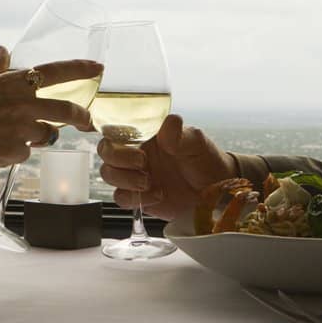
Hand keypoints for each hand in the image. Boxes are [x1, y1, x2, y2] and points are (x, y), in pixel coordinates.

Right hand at [0, 48, 101, 169]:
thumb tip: (4, 50)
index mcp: (14, 83)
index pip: (56, 72)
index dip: (80, 69)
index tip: (98, 68)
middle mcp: (23, 105)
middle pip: (66, 111)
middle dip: (82, 117)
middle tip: (86, 122)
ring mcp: (21, 131)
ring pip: (45, 135)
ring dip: (38, 136)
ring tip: (12, 134)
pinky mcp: (15, 153)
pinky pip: (26, 153)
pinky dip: (16, 151)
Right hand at [96, 113, 237, 219]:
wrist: (215, 191)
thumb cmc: (205, 159)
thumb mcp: (196, 143)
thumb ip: (180, 134)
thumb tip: (169, 123)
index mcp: (145, 134)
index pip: (116, 127)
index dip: (110, 132)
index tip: (124, 140)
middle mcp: (135, 152)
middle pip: (106, 150)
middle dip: (118, 158)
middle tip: (143, 163)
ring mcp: (135, 175)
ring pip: (107, 174)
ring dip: (125, 179)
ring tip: (150, 181)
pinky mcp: (139, 197)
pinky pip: (121, 198)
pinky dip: (135, 198)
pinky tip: (158, 195)